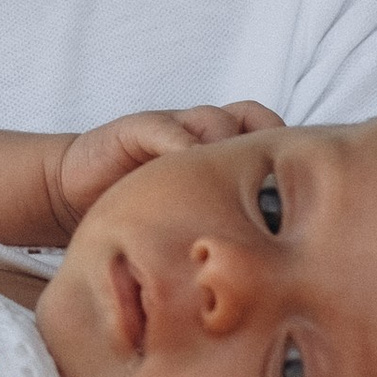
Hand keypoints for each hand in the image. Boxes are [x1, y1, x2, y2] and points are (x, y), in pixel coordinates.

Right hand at [50, 100, 279, 229]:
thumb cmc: (141, 215)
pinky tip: (188, 172)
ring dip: (227, 146)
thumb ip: (223, 225)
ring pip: (215, 120)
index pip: (268, 135)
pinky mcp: (139, 128)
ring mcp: (172, 127)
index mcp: (220, 152)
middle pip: (252, 117)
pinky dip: (182, 145)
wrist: (75, 195)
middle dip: (268, 139)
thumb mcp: (189, 221)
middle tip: (271, 180)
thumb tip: (273, 259)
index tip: (300, 186)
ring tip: (231, 182)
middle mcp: (201, 134)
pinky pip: (168, 128)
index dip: (287, 152)